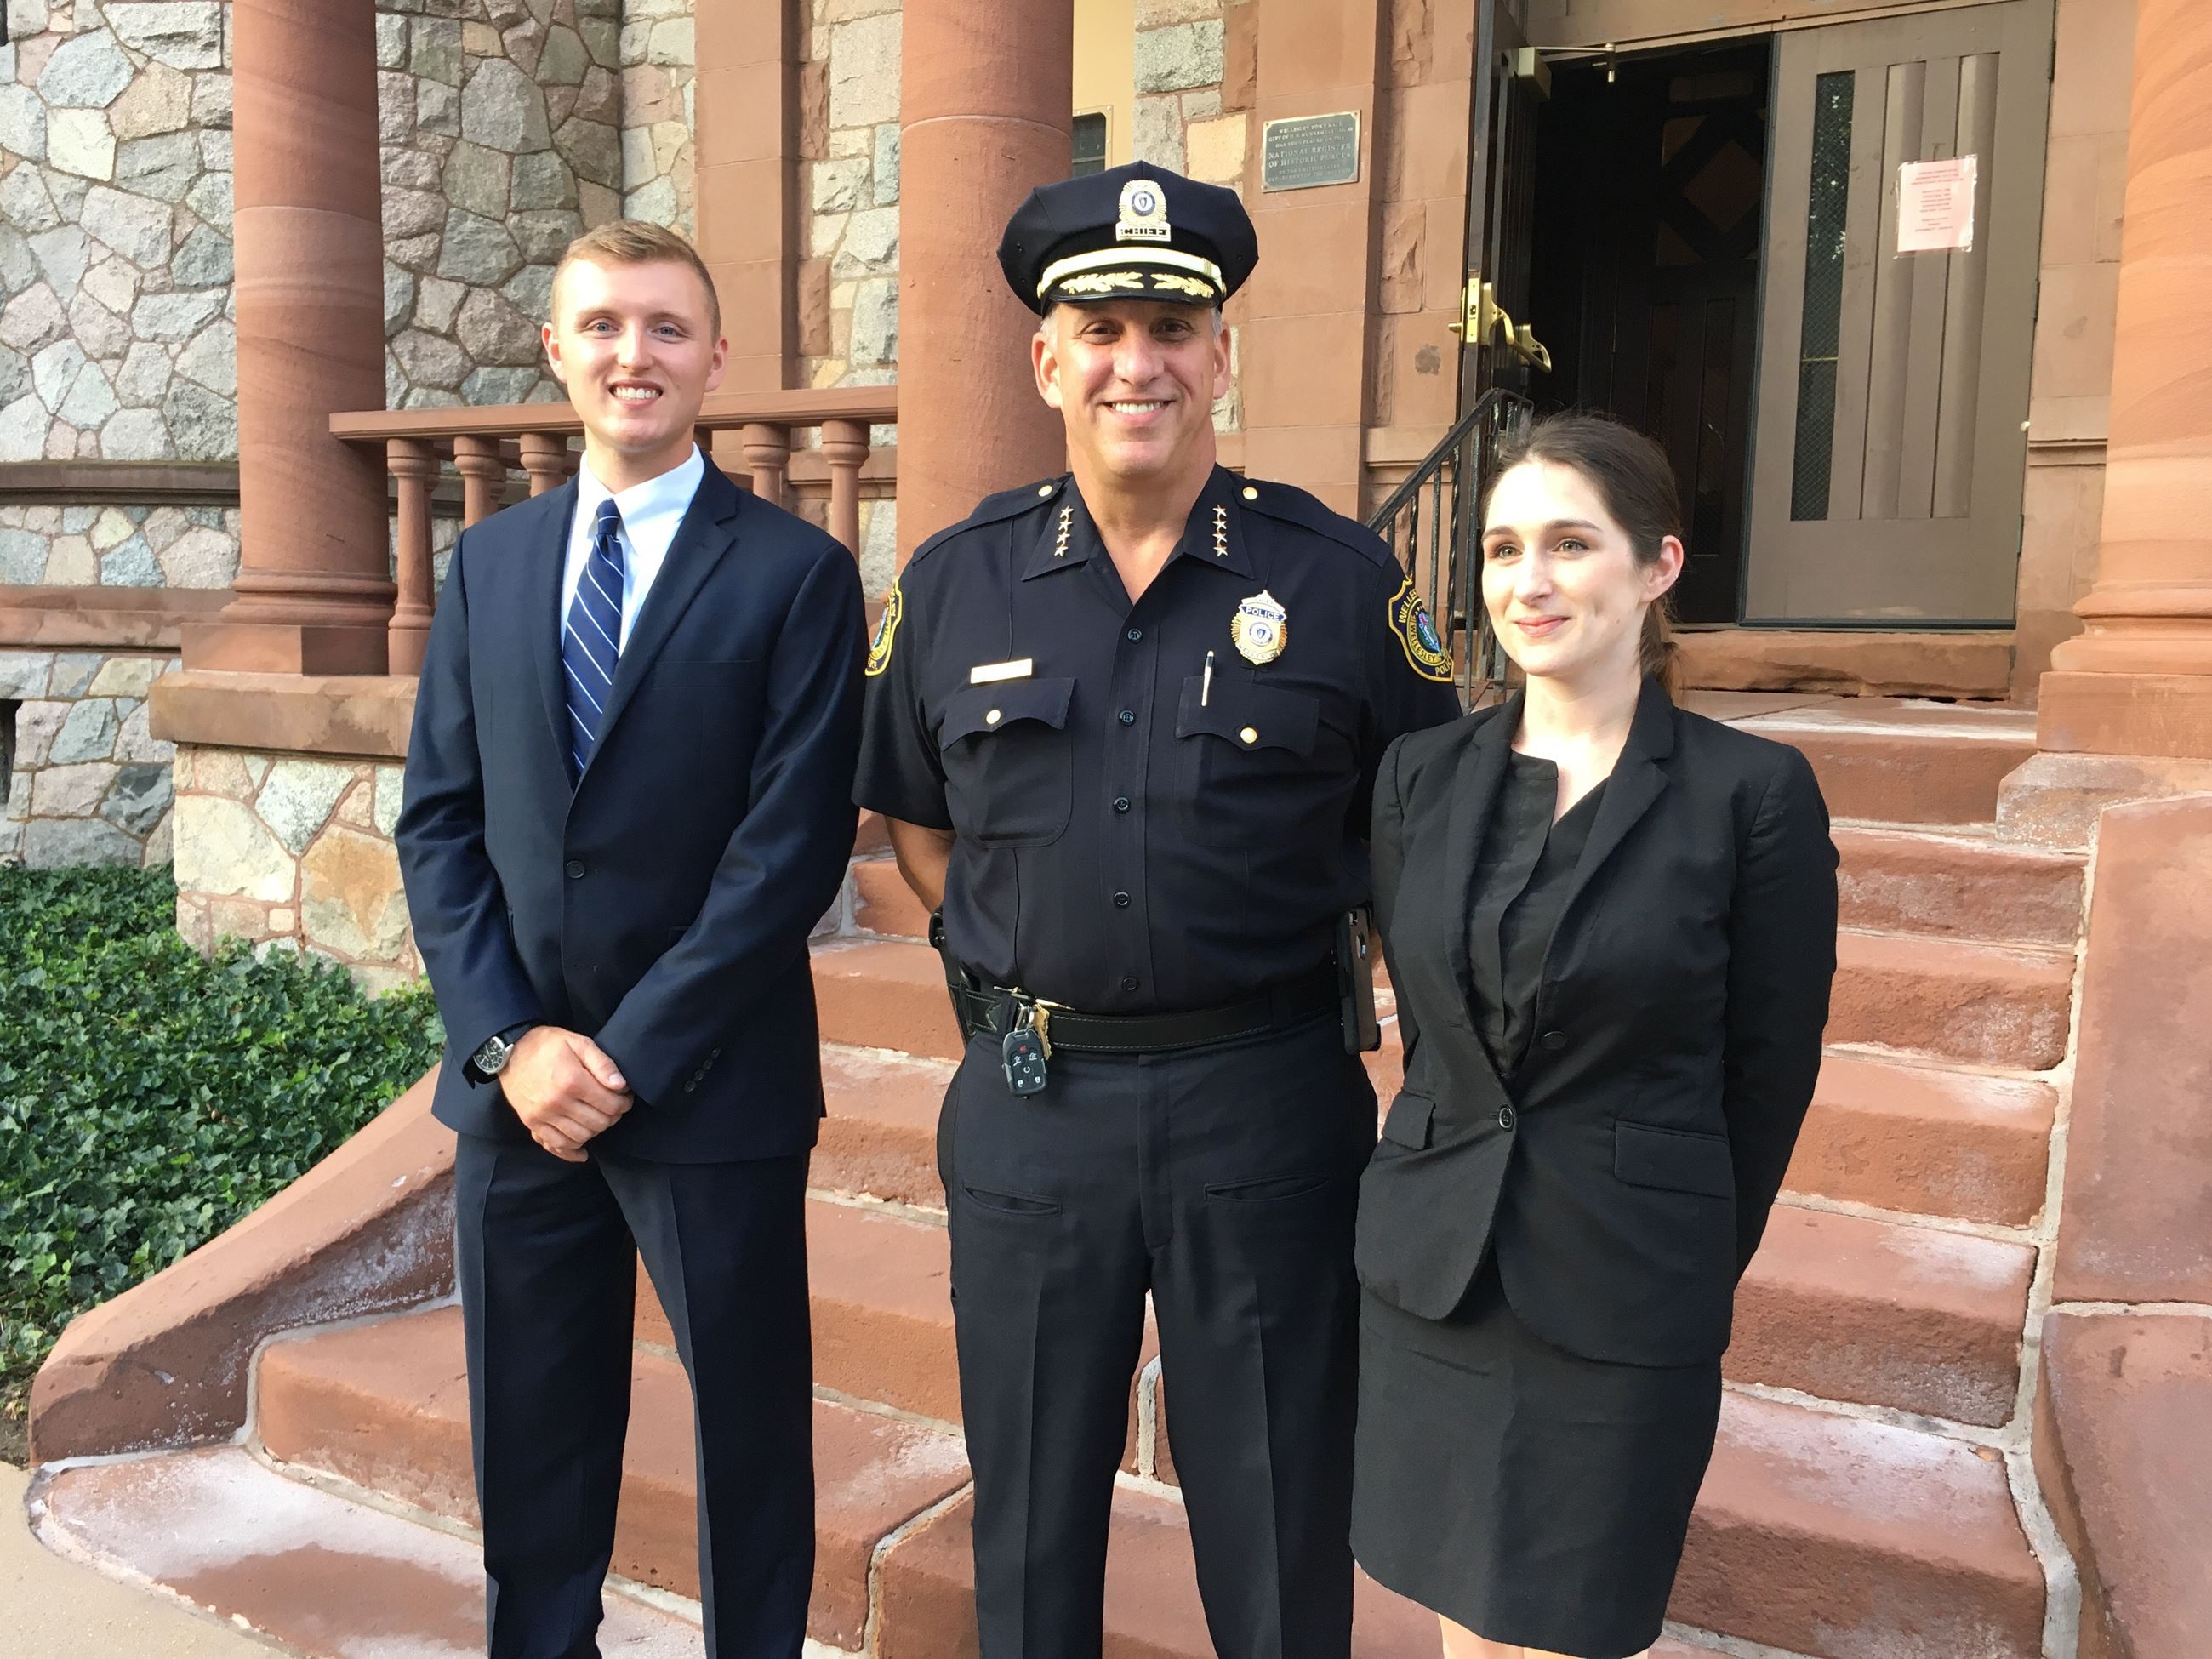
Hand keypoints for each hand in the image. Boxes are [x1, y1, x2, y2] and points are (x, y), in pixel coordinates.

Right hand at [499, 1026, 632, 1161]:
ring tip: (598, 1118)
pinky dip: (572, 1150)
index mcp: (572, 1081)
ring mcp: (543, 1115)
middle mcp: (557, 1102)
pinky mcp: (532, 1123)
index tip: (624, 1098)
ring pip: (580, 1137)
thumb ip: (602, 1064)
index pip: (610, 1105)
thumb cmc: (549, 1045)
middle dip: (612, 1117)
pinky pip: (556, 1145)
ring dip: (595, 1131)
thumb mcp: (579, 1043)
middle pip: (598, 1123)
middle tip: (614, 1108)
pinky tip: (583, 1148)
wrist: (512, 1051)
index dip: (623, 1104)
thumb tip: (620, 1085)